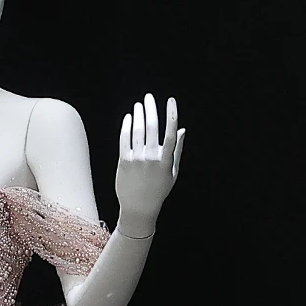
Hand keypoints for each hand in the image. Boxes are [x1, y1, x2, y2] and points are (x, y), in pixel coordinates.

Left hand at [115, 94, 183, 237]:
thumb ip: (176, 150)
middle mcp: (151, 158)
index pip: (170, 133)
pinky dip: (126, 126)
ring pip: (137, 130)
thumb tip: (181, 129)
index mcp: (165, 160)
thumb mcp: (172, 172)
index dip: (171, 114)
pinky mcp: (124, 162)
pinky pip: (124, 139)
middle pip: (151, 127)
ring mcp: (136, 159)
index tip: (170, 100)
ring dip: (138, 114)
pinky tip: (129, 117)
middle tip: (149, 97)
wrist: (138, 209)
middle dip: (150, 108)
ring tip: (139, 105)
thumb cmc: (158, 190)